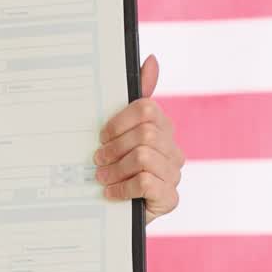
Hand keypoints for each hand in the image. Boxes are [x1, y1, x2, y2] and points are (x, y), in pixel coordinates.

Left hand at [93, 54, 185, 224]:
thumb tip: (152, 60)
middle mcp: (174, 150)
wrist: (115, 212)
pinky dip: (123, 187)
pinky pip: (146, 183)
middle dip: (115, 147)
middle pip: (145, 134)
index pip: (146, 110)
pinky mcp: (170, 198)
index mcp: (163, 129)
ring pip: (144, 157)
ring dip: (115, 168)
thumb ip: (134, 98)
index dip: (119, 121)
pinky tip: (111, 192)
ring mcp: (174, 175)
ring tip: (102, 177)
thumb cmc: (116, 168)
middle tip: (97, 160)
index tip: (101, 136)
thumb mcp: (118, 133)